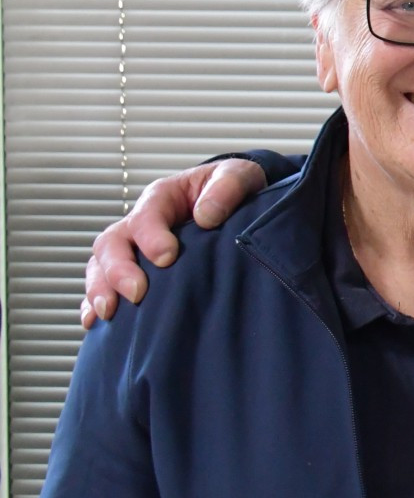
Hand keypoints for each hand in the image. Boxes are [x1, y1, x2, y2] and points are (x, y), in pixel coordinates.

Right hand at [80, 159, 268, 326]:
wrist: (237, 199)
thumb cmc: (231, 187)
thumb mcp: (237, 175)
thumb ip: (226, 187)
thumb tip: (206, 216)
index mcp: (162, 198)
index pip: (145, 216)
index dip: (151, 237)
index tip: (167, 257)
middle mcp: (139, 223)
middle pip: (112, 243)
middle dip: (118, 269)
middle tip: (136, 293)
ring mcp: (132, 248)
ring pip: (99, 265)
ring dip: (100, 288)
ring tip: (109, 312)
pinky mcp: (133, 269)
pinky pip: (103, 285)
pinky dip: (93, 302)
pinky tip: (95, 322)